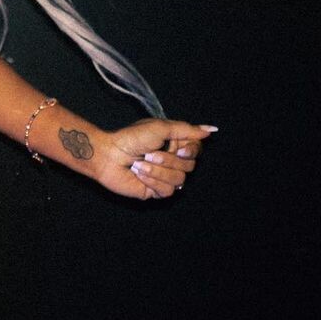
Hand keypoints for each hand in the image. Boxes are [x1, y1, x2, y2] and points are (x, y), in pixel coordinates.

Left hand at [92, 119, 215, 199]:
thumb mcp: (161, 128)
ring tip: (140, 163)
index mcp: (174, 144)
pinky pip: (167, 191)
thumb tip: (211, 130)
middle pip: (189, 166)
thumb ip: (186, 130)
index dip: (190, 151)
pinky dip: (153, 180)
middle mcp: (171, 160)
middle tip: (149, 153)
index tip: (177, 148)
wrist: (109, 155)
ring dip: (157, 170)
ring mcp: (164, 176)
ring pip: (179, 179)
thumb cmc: (132, 138)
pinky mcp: (156, 190)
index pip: (196, 151)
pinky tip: (139, 174)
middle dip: (168, 160)